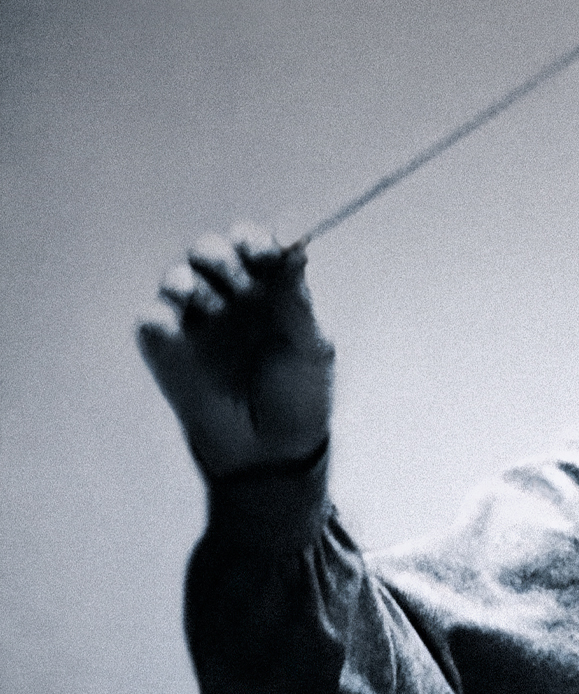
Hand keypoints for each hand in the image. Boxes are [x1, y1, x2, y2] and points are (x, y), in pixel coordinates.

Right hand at [137, 225, 333, 477]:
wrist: (272, 453)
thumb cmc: (299, 395)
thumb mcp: (310, 347)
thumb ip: (297, 300)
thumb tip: (295, 247)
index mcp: (268, 290)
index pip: (253, 245)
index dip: (255, 240)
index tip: (266, 250)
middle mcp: (228, 298)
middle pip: (209, 251)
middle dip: (220, 255)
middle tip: (240, 278)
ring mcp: (194, 321)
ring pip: (177, 276)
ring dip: (192, 281)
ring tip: (213, 306)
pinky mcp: (164, 349)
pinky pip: (152, 318)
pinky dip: (163, 315)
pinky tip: (181, 326)